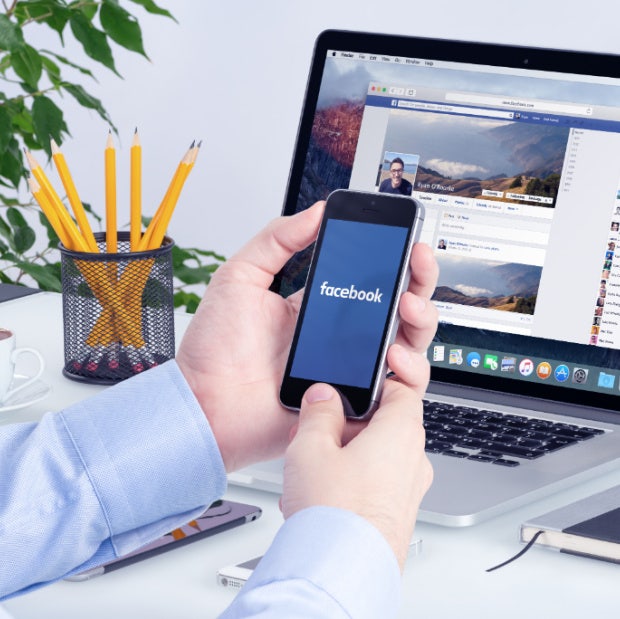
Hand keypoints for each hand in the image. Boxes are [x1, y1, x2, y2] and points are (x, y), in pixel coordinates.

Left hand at [176, 201, 438, 471]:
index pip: (369, 277)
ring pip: (407, 344)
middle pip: (399, 307)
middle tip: (417, 261)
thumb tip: (315, 211)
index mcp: (319, 306)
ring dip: (421, 320)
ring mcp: (350, 370)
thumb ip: (276, 240)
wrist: (204, 405)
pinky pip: (397, 391)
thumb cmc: (214, 350)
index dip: (394, 257)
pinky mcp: (352, 403)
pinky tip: (394, 353)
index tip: (405, 236)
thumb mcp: (240, 277)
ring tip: (408, 305)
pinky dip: (410, 371)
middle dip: (418, 280)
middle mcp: (341, 337)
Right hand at [281, 379, 432, 571]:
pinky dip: (349, 478)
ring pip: (375, 455)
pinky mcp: (396, 514)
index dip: (378, 379)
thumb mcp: (311, 446)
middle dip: (346, 423)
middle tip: (315, 430)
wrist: (339, 574)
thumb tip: (323, 397)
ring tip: (308, 465)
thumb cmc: (333, 512)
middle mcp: (413, 460)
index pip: (403, 388)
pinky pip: (374, 483)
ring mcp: (407, 490)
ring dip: (342, 452)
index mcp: (401, 432)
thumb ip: (318, 412)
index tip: (358, 378)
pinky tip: (317, 491)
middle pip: (384, 423)